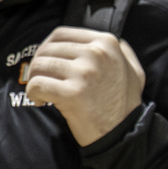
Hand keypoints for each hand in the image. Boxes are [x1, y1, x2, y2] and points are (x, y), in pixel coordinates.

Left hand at [25, 27, 144, 146]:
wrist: (123, 134)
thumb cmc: (125, 104)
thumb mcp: (134, 70)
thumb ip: (123, 51)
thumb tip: (114, 40)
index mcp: (107, 43)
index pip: (61, 34)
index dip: (47, 47)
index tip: (48, 63)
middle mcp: (96, 54)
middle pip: (47, 49)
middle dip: (39, 66)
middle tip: (42, 80)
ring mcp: (84, 73)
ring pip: (39, 65)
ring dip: (34, 80)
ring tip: (41, 92)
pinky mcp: (72, 93)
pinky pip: (37, 85)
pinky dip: (33, 93)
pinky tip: (40, 101)